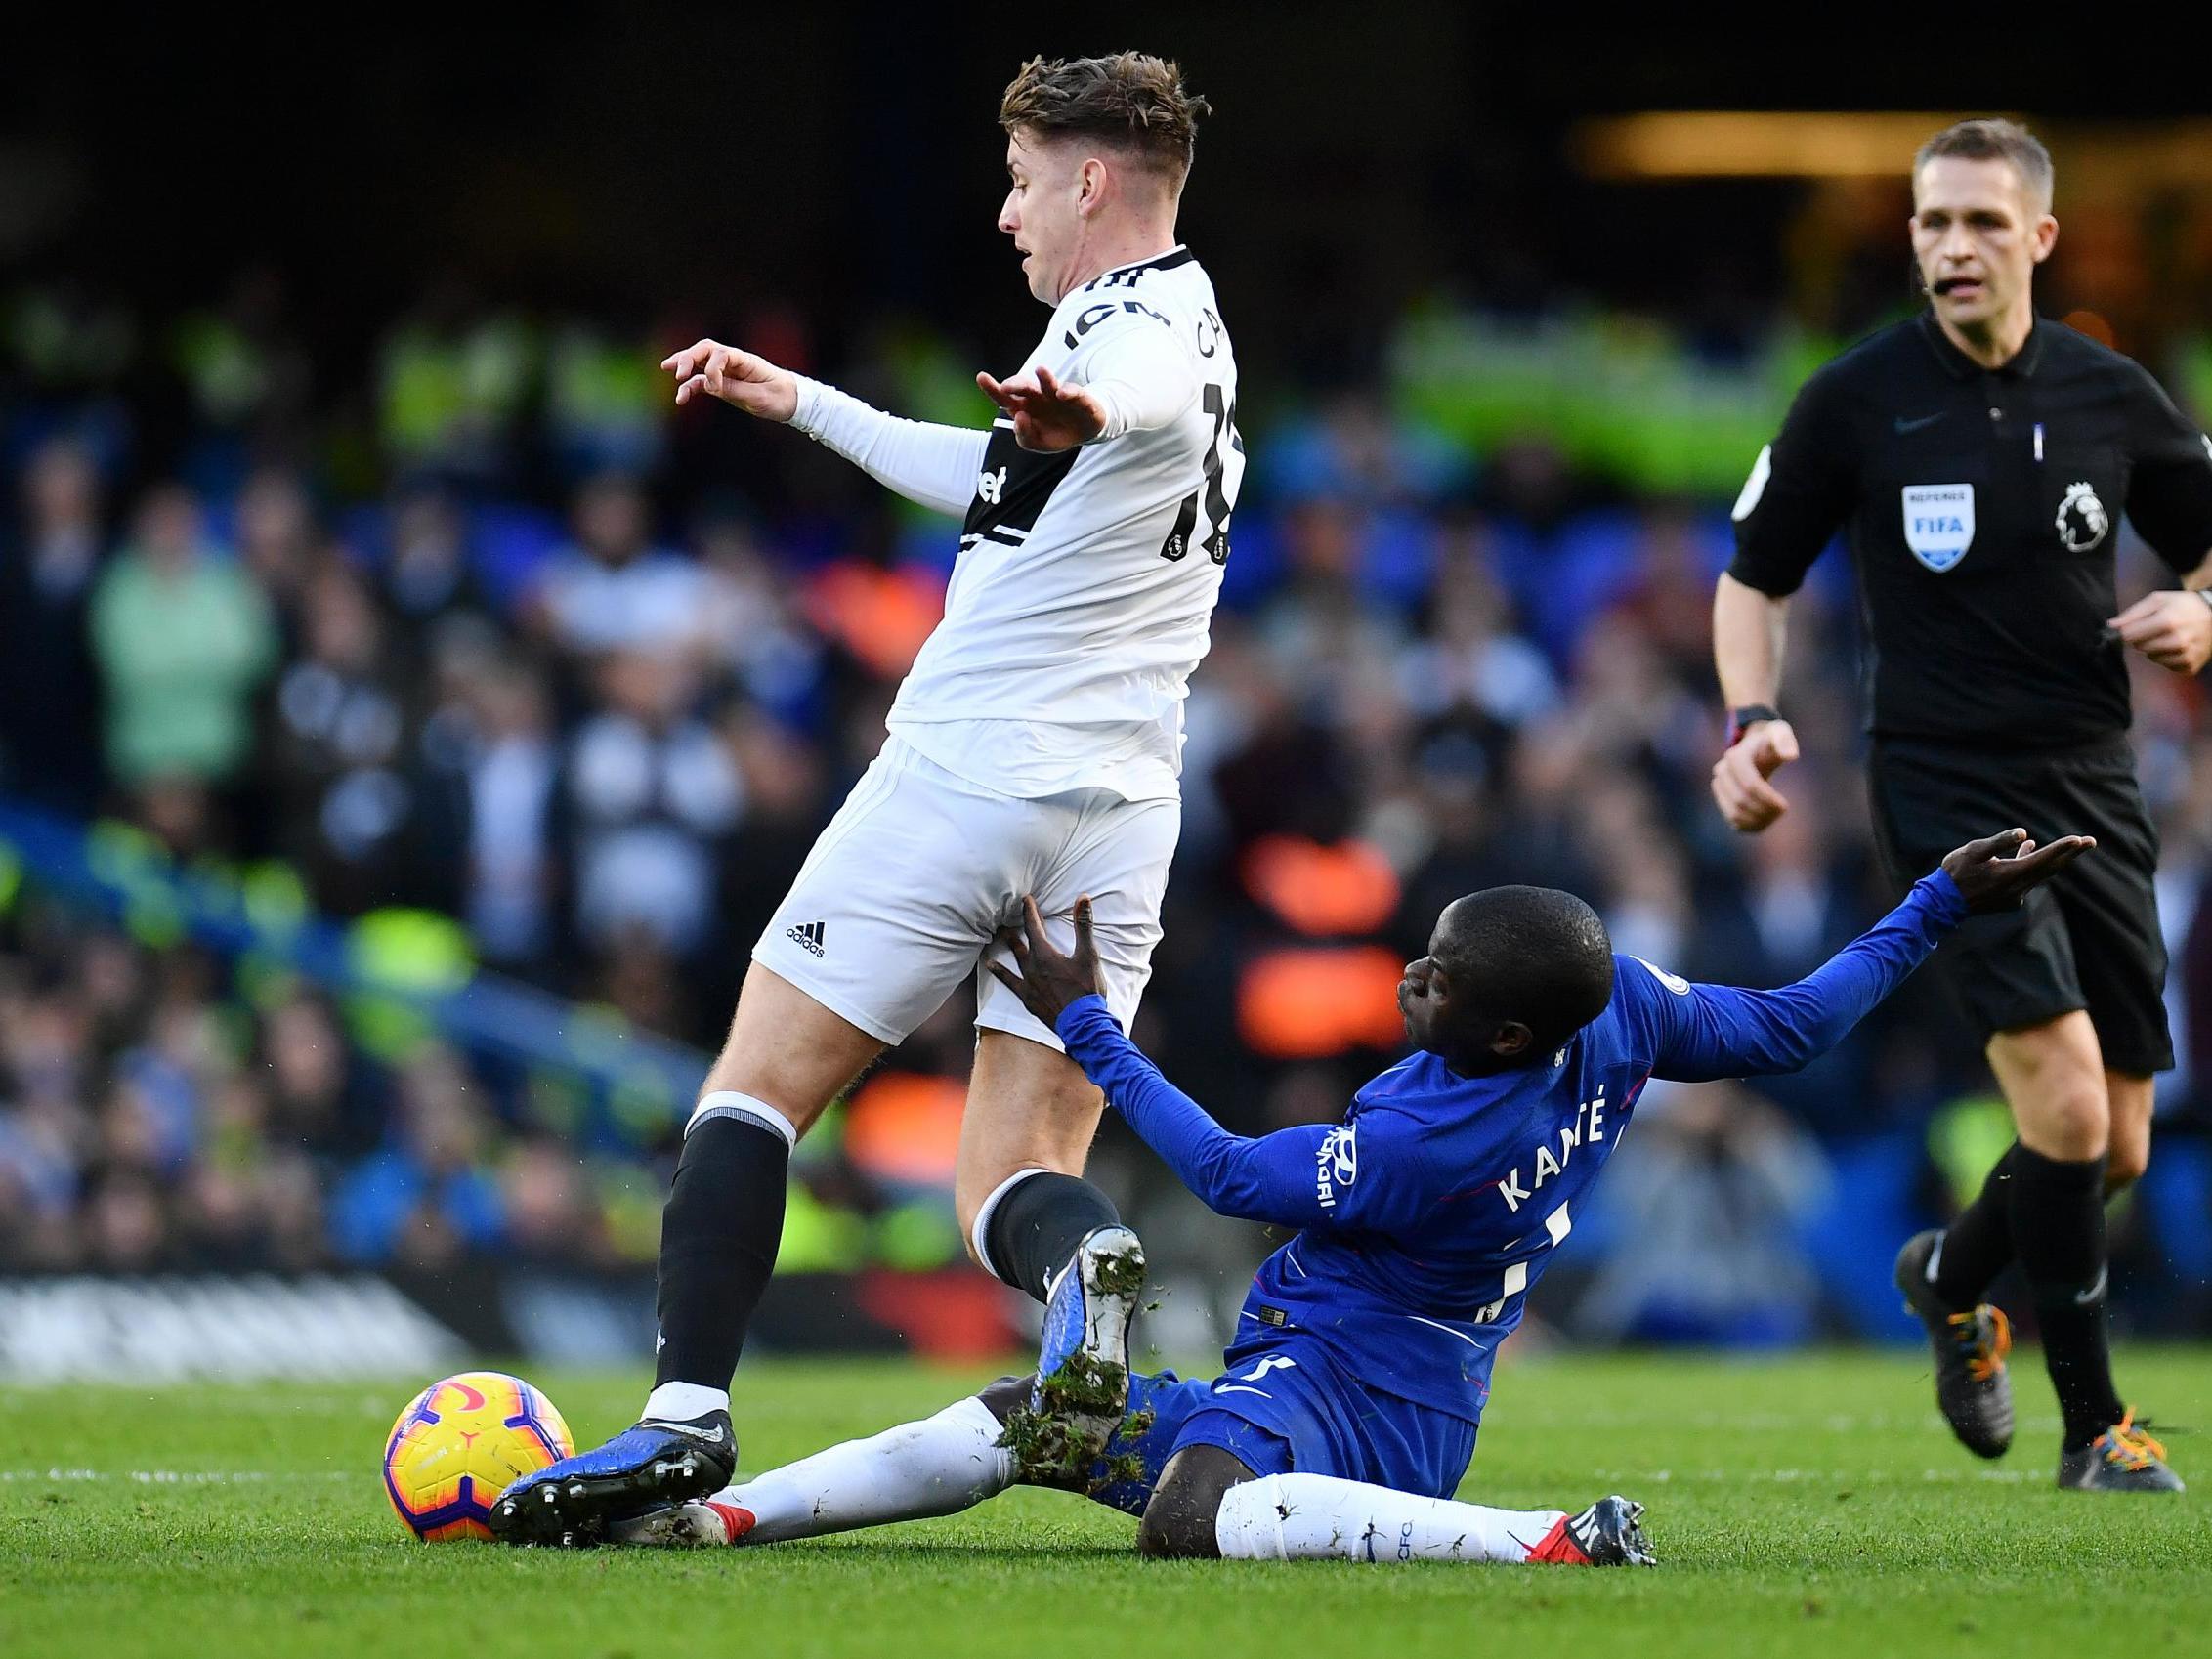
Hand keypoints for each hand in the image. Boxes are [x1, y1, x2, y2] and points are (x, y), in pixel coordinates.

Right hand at [661, 339, 798, 420]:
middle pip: (705, 350)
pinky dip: (690, 387)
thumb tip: (710, 385)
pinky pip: (702, 382)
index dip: (713, 369)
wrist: (792, 401)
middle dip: (688, 357)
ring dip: (683, 364)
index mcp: (744, 360)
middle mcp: (733, 362)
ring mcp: (726, 372)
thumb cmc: (779, 396)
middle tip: (676, 371)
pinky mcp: (723, 384)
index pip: (721, 354)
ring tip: (666, 368)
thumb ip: (733, 390)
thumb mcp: (758, 397)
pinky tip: (680, 398)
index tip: (715, 387)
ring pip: (700, 362)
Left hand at [975, 364, 1105, 451]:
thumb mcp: (1035, 443)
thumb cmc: (1054, 434)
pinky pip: (1074, 393)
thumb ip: (1023, 435)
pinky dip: (1069, 392)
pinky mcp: (1078, 398)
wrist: (1082, 432)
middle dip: (1015, 384)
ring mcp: (1057, 395)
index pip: (1004, 397)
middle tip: (1007, 386)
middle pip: (1024, 387)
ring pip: (1048, 384)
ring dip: (1045, 378)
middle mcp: (1038, 397)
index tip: (981, 377)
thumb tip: (1019, 417)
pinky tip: (1062, 393)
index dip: (992, 388)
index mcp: (1023, 407)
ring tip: (1041, 371)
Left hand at [987, 894, 1102, 1026]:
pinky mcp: (1028, 999)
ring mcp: (1029, 984)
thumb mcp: (1089, 954)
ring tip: (998, 936)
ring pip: (1014, 959)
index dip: (1030, 911)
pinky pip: (1010, 982)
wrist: (1082, 1024)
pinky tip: (991, 966)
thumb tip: (1083, 898)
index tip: (1026, 899)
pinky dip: (1000, 973)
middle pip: (1022, 942)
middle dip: (1017, 927)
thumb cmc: (1087, 990)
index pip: (1034, 927)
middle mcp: (1033, 967)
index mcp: (1046, 955)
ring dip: (1008, 946)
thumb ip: (1084, 925)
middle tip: (1008, 915)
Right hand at [1709, 719, 1798, 832]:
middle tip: (1782, 811)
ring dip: (1757, 820)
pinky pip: (1733, 821)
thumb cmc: (1770, 741)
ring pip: (1734, 814)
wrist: (1754, 746)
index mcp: (1736, 756)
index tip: (1785, 806)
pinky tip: (1766, 821)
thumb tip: (1790, 756)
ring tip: (1774, 817)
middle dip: (1764, 811)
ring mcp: (1720, 786)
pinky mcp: (1723, 799)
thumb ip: (1784, 741)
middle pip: (1741, 801)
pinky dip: (1751, 826)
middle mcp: (1722, 771)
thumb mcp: (1779, 733)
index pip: (1750, 785)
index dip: (1767, 799)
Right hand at [1940, 827, 2094, 912]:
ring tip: (2070, 846)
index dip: (2062, 849)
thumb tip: (2024, 833)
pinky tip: (2028, 851)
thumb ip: (1999, 842)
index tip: (2080, 840)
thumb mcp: (1973, 851)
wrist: (1943, 904)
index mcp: (2010, 874)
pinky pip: (2028, 879)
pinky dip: (2033, 865)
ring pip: (2040, 874)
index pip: (2043, 859)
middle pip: (2050, 868)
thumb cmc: (1955, 874)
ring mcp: (2016, 895)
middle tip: (2091, 842)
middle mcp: (2018, 887)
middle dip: (2071, 854)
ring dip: (2053, 859)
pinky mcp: (2010, 900)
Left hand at [2107, 591, 2211, 674]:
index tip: (2134, 626)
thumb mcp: (2158, 600)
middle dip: (2142, 639)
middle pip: (2139, 647)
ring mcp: (2185, 655)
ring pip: (2152, 658)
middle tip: (2157, 629)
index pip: (2128, 635)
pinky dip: (2168, 657)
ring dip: (2155, 649)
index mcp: (2167, 621)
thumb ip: (2133, 613)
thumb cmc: (2184, 606)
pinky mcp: (2190, 666)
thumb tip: (2111, 625)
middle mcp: (2177, 641)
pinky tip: (2179, 646)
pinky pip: (2166, 666)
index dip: (2128, 631)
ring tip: (2170, 636)